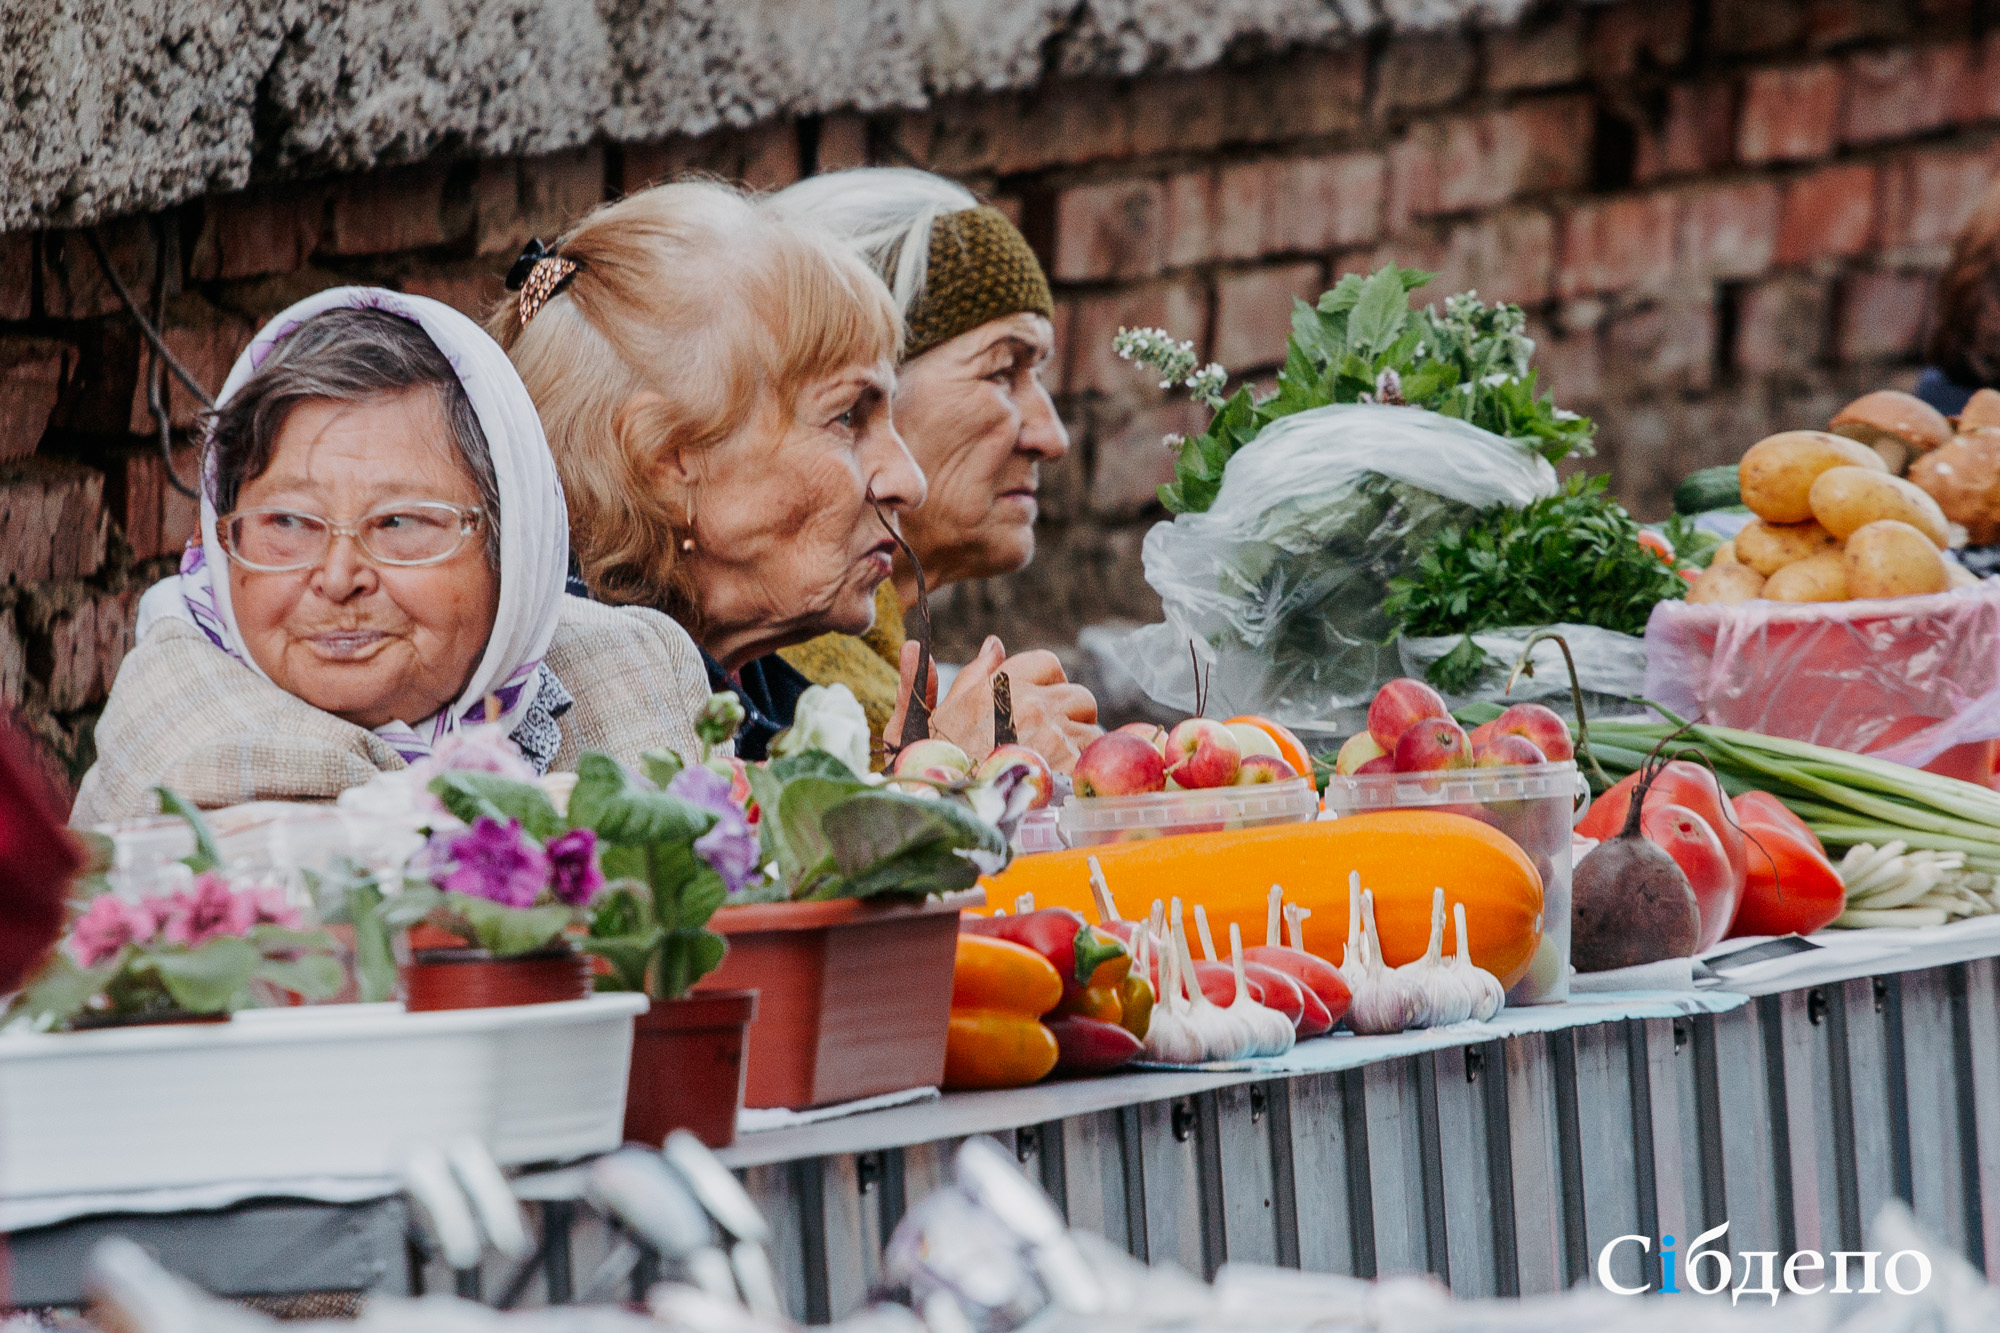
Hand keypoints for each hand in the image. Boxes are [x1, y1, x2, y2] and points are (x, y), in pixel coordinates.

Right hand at [891, 636, 1101, 774]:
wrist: (946, 814)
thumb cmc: (933, 771)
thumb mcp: (929, 718)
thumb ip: (966, 675)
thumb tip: (992, 643)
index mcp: (999, 685)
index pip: (1047, 664)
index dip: (1047, 684)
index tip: (1039, 706)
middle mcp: (1030, 702)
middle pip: (1076, 695)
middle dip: (1068, 716)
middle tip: (1047, 743)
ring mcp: (1053, 732)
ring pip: (1090, 726)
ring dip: (1078, 744)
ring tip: (1053, 767)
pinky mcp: (1070, 763)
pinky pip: (1095, 755)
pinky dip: (1084, 768)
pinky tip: (1062, 783)